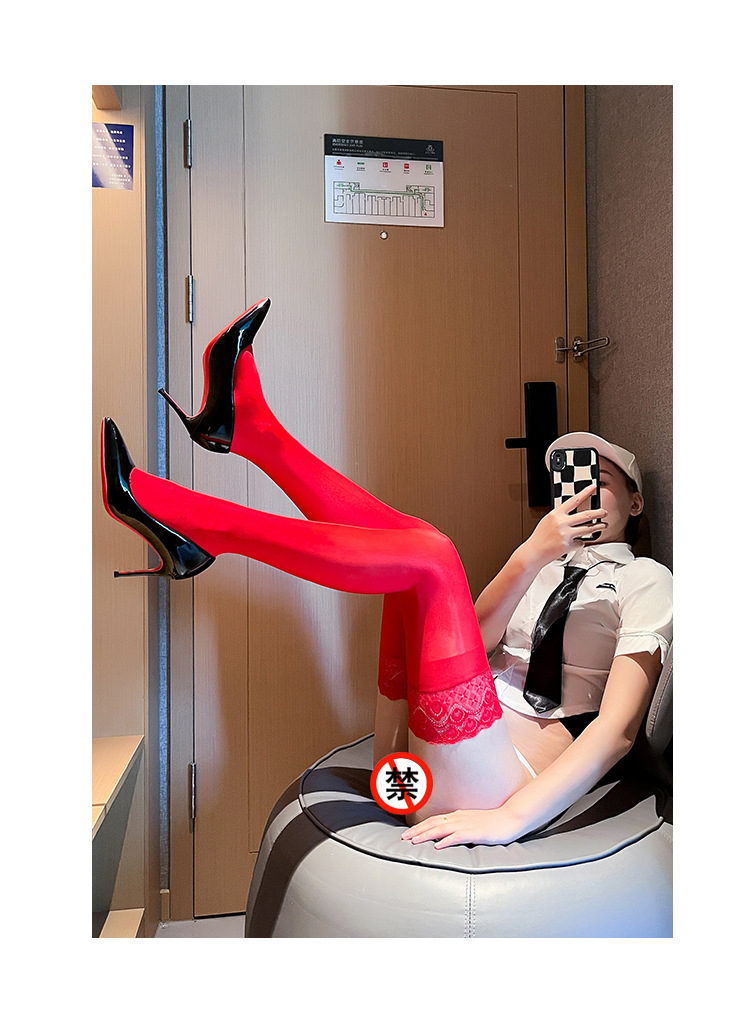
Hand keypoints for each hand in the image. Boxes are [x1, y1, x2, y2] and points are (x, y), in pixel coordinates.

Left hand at [401, 807, 524, 848]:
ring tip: (414, 841)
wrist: (510, 819)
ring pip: (441, 828)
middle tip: (403, 838)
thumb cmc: (493, 823)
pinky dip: (446, 840)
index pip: (434, 820)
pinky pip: (458, 836)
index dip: (420, 827)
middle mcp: (459, 818)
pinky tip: (437, 846)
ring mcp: (466, 824)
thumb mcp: (473, 823)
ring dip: (426, 835)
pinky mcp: (475, 832)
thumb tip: (447, 837)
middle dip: (417, 830)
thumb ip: (460, 828)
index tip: (408, 834)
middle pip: (433, 823)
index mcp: (457, 816)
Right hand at [521, 484, 606, 566]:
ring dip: (598, 527)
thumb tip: (574, 513)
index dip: (585, 492)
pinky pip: (581, 542)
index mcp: (556, 514)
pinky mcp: (569, 546)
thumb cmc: (540, 537)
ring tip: (603, 526)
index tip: (593, 487)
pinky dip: (580, 542)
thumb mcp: (548, 520)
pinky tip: (575, 542)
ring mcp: (566, 535)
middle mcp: (562, 523)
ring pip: (588, 528)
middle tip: (604, 512)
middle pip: (586, 515)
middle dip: (598, 513)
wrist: (534, 552)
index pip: (574, 500)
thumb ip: (561, 516)